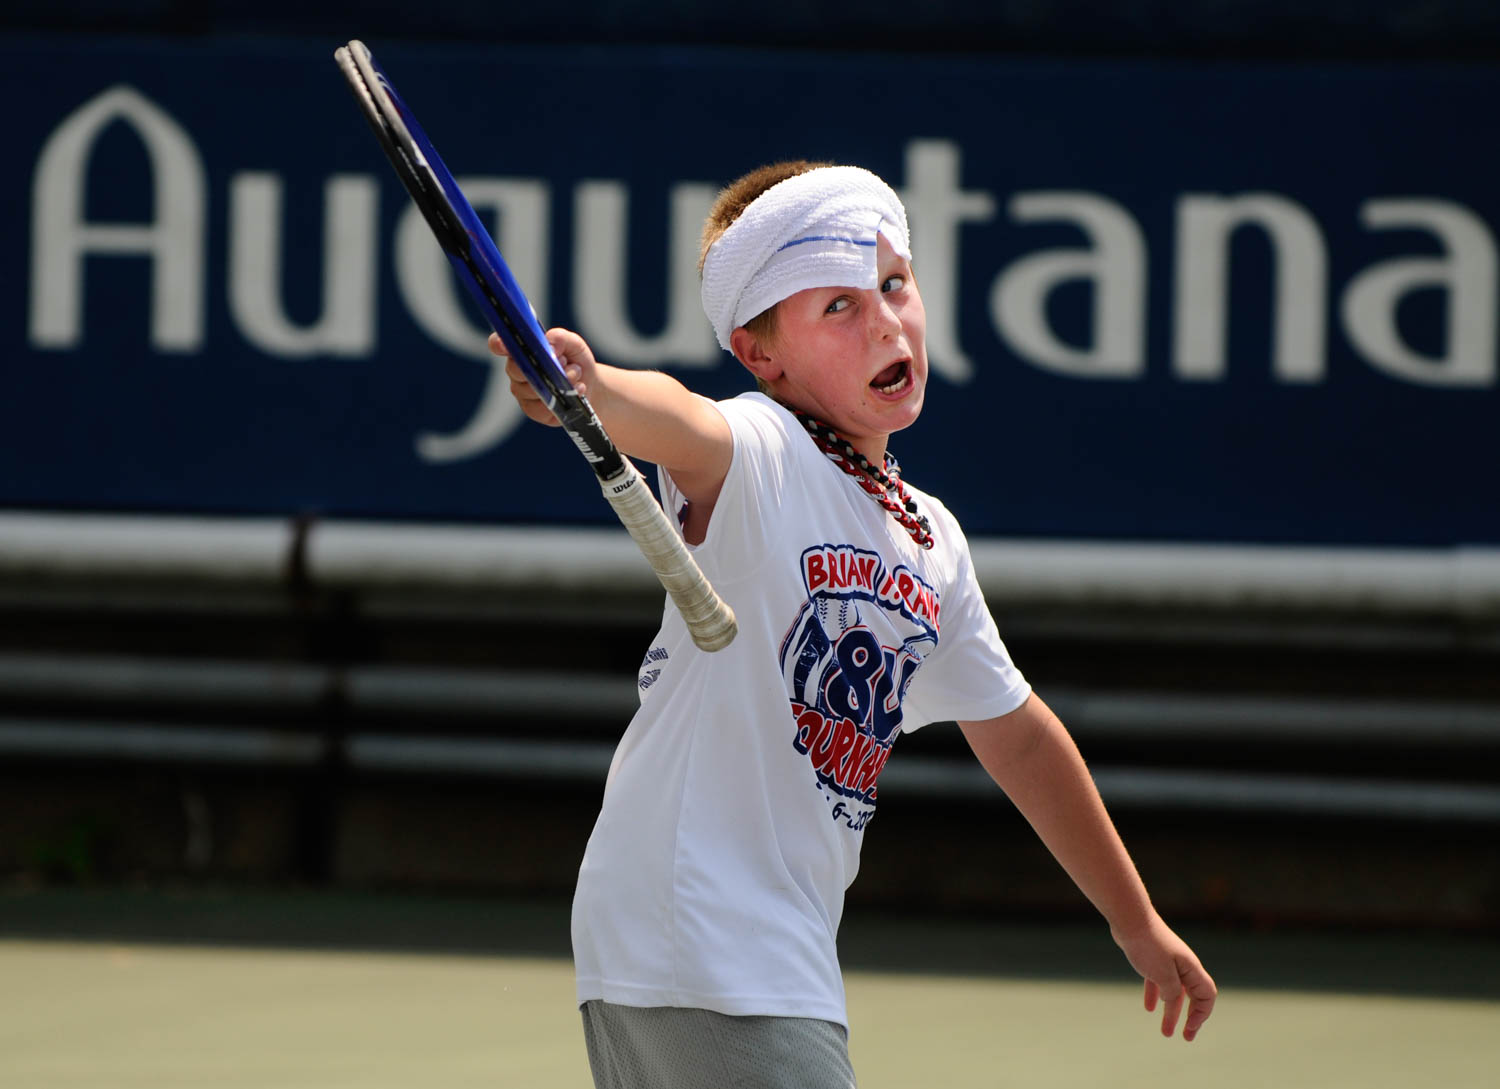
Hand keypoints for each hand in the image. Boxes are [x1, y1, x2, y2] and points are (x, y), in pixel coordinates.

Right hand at [488, 328, 595, 426]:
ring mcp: (523, 392)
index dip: (498, 344)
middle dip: (542, 365)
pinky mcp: (533, 411)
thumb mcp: (573, 344)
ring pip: (532, 389)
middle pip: (515, 369)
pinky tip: (577, 390)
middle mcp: (517, 371)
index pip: (499, 345)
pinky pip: (541, 408)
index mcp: (521, 350)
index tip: (503, 344)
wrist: (590, 385)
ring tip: (577, 374)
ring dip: (559, 381)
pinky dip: (562, 398)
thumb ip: (560, 338)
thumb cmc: (575, 361)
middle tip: (564, 361)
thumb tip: (550, 345)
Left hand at [1112, 914, 1216, 1040]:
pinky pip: (1157, 982)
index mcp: (1191, 968)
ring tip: (1165, 1032)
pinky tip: (1149, 1008)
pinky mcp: (1152, 958)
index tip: (1189, 1029)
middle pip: (1193, 997)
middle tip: (1185, 1037)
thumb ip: (1172, 992)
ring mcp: (1167, 961)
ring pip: (1173, 992)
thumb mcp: (1163, 975)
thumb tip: (1171, 1002)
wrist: (1129, 918)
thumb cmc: (1148, 945)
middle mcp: (1183, 966)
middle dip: (1190, 1019)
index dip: (1201, 1015)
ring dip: (1170, 1012)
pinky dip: (1155, 995)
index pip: (1206, 996)